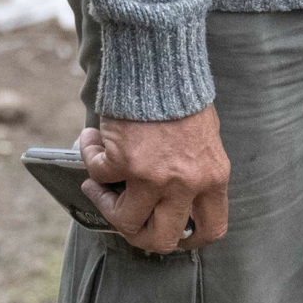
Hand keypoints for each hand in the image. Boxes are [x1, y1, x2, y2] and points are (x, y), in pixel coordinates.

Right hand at [78, 109, 230, 255]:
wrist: (159, 62)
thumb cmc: (181, 95)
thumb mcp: (206, 140)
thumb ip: (197, 173)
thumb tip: (177, 203)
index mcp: (213, 178)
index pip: (211, 229)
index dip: (190, 240)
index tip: (174, 235)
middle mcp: (185, 184)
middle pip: (162, 239)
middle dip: (138, 233)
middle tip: (124, 216)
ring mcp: (153, 176)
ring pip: (124, 219)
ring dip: (105, 203)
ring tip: (98, 185)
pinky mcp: (122, 161)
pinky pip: (98, 177)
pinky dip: (90, 159)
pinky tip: (92, 142)